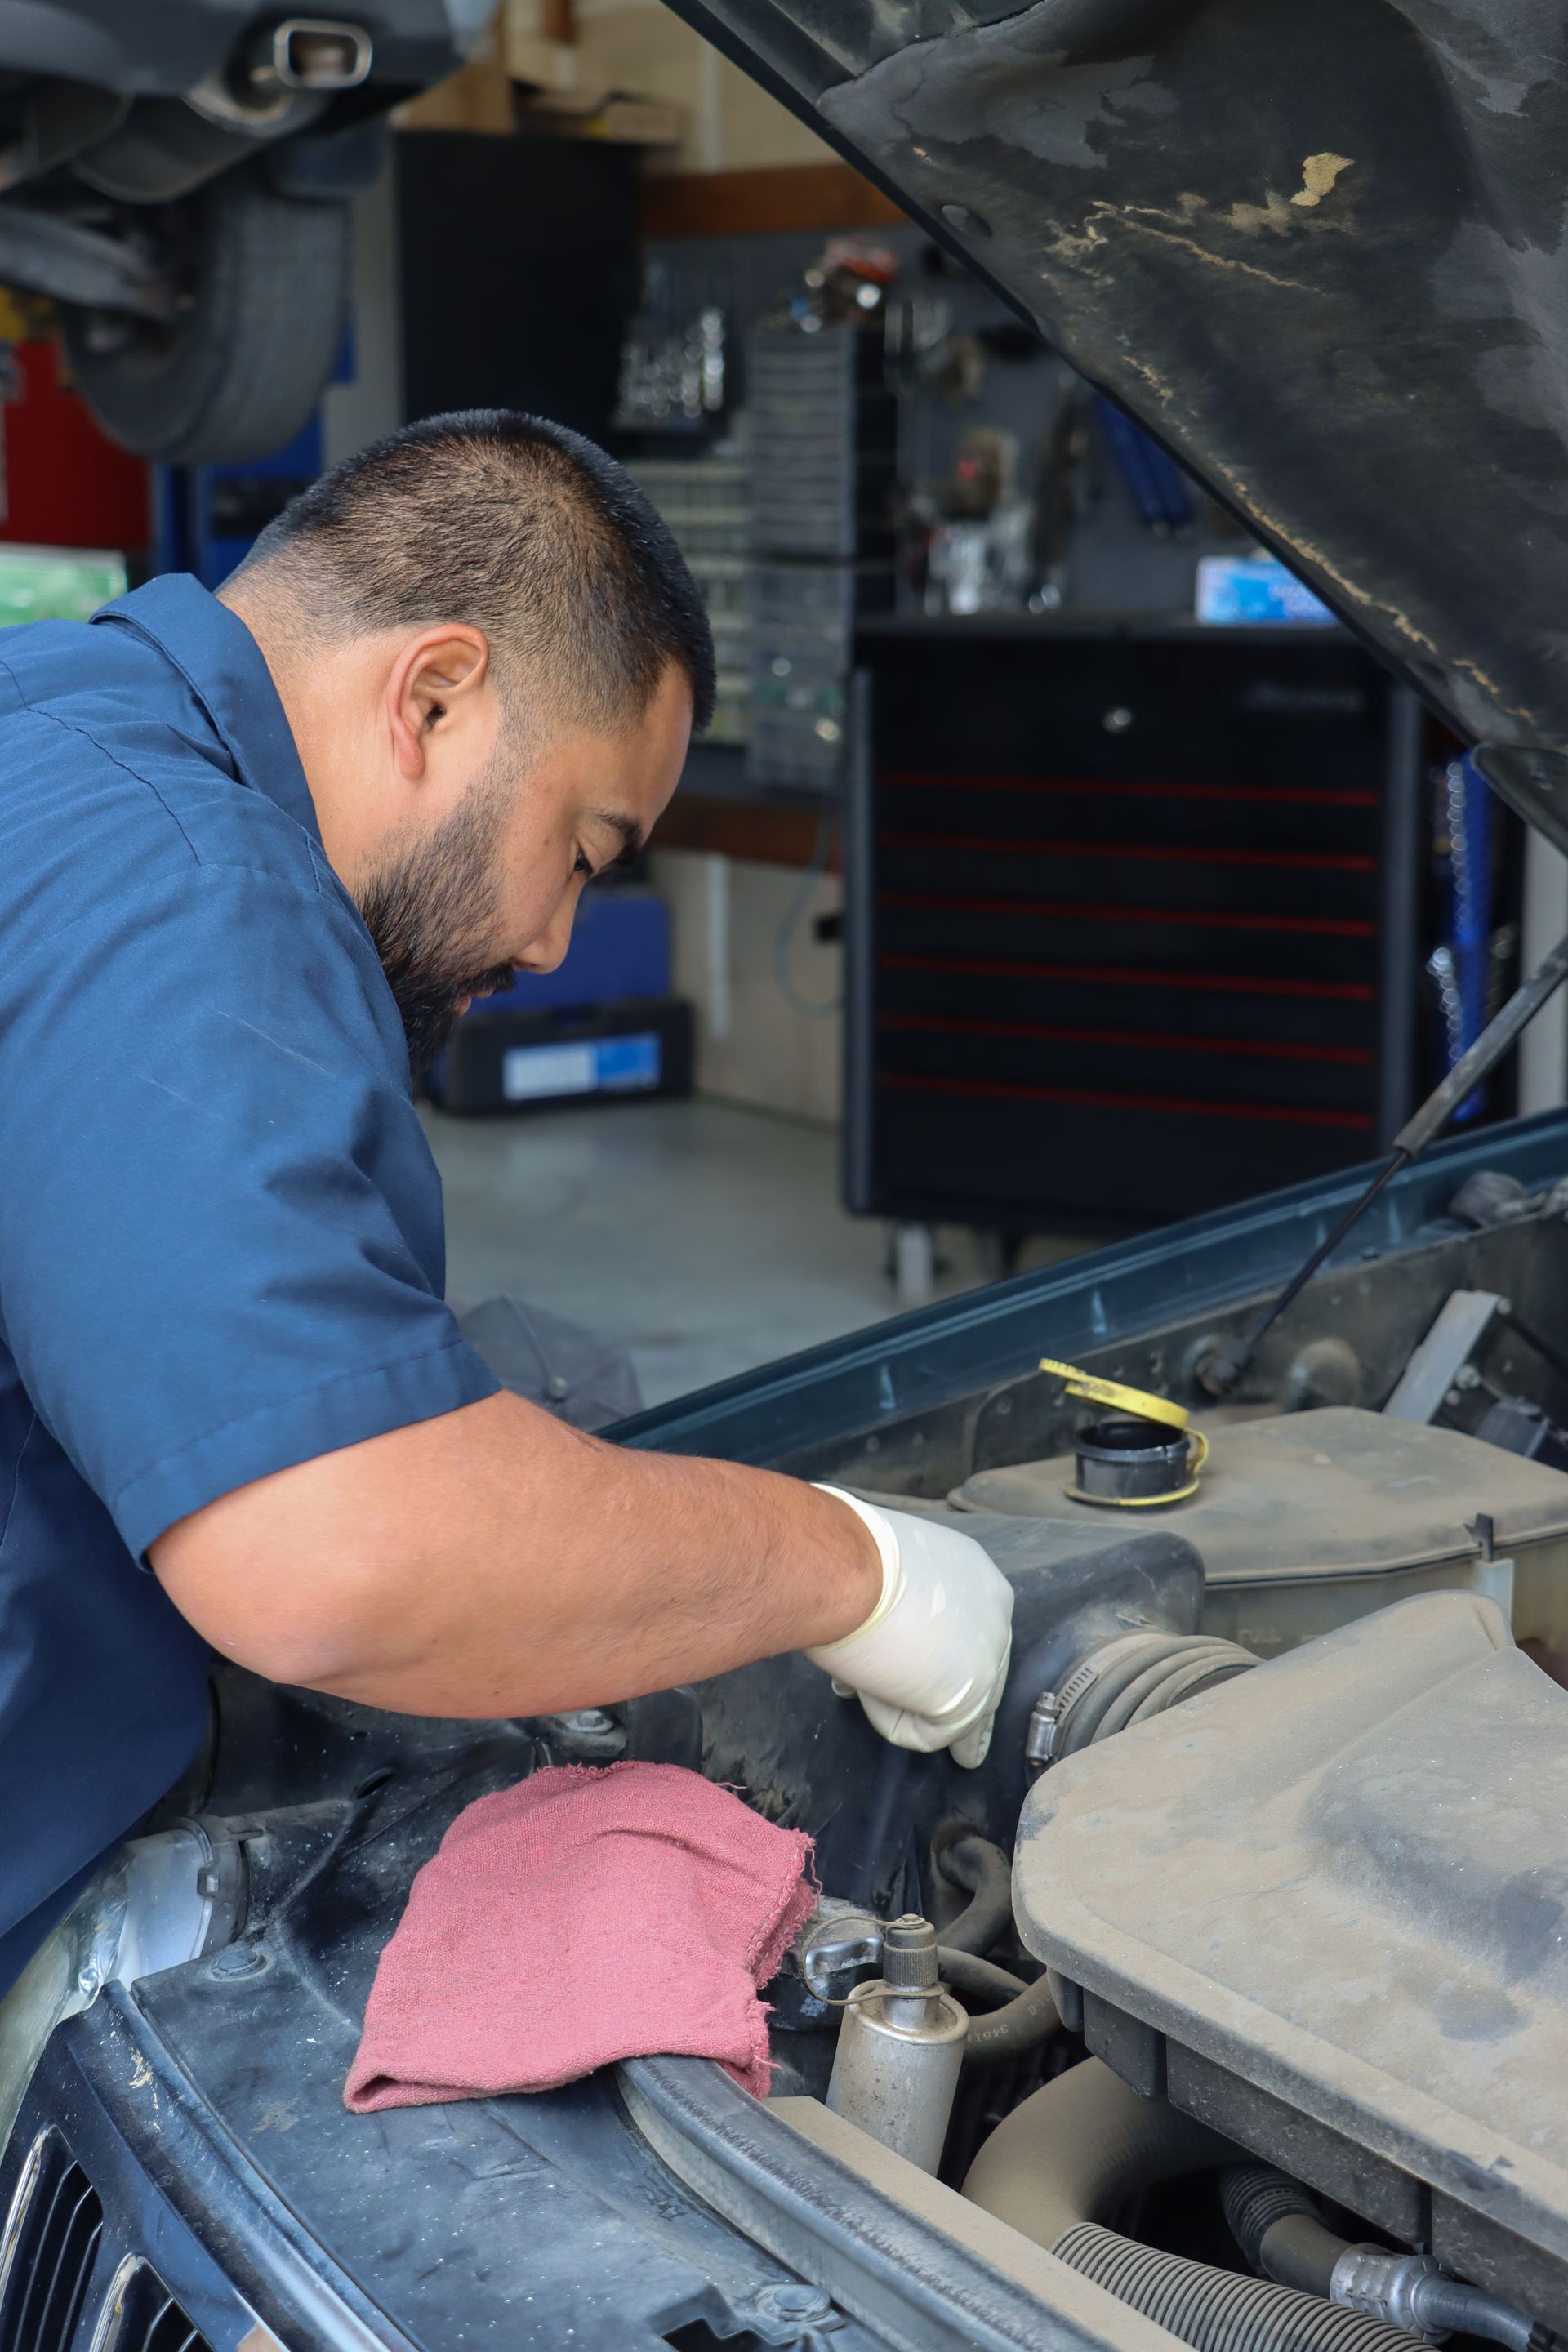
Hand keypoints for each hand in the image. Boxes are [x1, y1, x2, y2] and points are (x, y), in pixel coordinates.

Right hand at [804, 1488, 1013, 1765]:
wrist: (846, 1571)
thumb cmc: (847, 1563)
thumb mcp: (885, 1578)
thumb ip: (900, 1614)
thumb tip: (878, 1653)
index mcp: (973, 1573)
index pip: (971, 1630)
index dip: (951, 1663)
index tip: (942, 1687)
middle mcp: (995, 1609)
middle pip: (981, 1674)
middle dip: (967, 1715)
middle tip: (966, 1755)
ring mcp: (989, 1654)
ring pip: (956, 1707)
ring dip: (910, 1708)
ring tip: (874, 1697)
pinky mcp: (971, 1695)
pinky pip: (929, 1731)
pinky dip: (891, 1719)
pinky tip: (868, 1685)